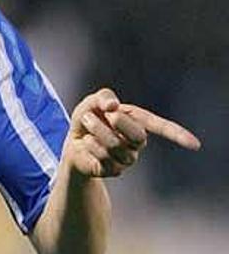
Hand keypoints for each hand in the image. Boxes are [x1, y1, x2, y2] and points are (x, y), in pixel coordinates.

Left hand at [65, 88, 200, 177]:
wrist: (73, 140)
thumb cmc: (89, 118)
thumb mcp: (92, 102)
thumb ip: (103, 97)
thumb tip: (113, 107)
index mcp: (137, 122)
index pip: (161, 128)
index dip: (177, 135)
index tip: (195, 144)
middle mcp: (136, 143)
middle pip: (139, 137)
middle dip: (120, 122)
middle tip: (105, 114)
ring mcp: (126, 158)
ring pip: (116, 146)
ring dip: (97, 131)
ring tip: (86, 123)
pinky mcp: (113, 170)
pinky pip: (104, 158)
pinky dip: (91, 145)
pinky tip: (86, 141)